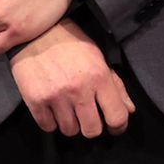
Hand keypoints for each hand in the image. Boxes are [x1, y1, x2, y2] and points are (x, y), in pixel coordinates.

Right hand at [8, 19, 132, 137]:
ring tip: (67, 107)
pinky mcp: (35, 99)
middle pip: (92, 130)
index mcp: (99, 76)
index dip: (118, 127)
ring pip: (69, 130)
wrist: (35, 32)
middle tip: (87, 115)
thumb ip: (116, 85)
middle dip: (92, 125)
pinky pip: (48, 127)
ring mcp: (55, 96)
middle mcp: (78, 88)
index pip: (117, 117)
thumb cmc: (70, 44)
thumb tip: (129, 110)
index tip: (114, 127)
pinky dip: (51, 121)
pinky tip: (52, 107)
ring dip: (71, 123)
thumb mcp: (98, 57)